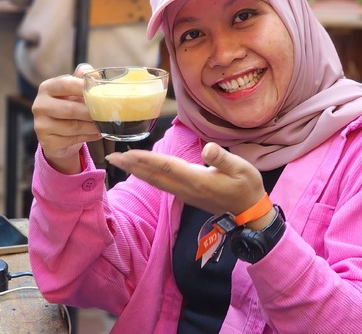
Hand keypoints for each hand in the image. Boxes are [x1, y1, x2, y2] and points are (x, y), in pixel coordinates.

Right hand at [32, 64, 101, 173]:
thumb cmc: (68, 106)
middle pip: (70, 109)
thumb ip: (82, 79)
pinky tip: (97, 133)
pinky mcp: (47, 142)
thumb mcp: (73, 90)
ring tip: (105, 124)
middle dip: (91, 112)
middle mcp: (39, 105)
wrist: (56, 134)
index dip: (83, 87)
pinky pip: (73, 139)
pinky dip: (89, 136)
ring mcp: (41, 125)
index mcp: (46, 88)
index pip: (65, 84)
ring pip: (74, 127)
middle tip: (107, 113)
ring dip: (93, 126)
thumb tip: (96, 75)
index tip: (99, 91)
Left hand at [105, 142, 265, 215]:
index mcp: (197, 180)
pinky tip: (141, 171)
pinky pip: (161, 184)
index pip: (166, 167)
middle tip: (111, 158)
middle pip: (154, 176)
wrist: (249, 212)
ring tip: (120, 163)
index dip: (147, 159)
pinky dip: (148, 176)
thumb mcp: (241, 168)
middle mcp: (186, 188)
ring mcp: (184, 194)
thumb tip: (207, 149)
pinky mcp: (186, 195)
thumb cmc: (247, 186)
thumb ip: (222, 159)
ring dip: (137, 172)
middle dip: (132, 167)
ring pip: (155, 181)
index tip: (128, 153)